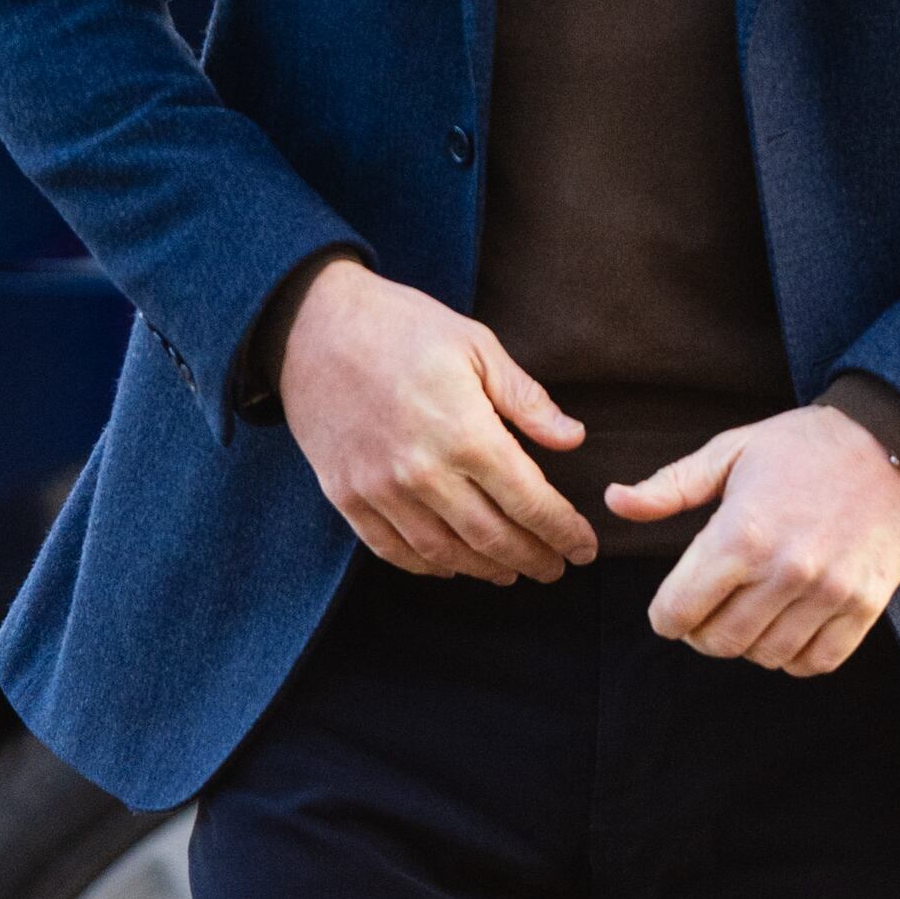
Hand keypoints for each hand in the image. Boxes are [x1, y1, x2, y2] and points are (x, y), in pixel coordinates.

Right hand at [277, 256, 596, 584]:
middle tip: (557, 570)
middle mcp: (423, 473)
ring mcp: (379, 490)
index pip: (529, 501)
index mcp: (466, 433)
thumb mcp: (478, 346)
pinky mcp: (346, 496)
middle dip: (532, 558)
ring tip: (512, 572)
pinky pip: (391, 549)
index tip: (584, 548)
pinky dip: (427, 565)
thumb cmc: (405, 328)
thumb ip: (526, 400)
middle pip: (491, 536)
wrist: (315, 327)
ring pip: (444, 552)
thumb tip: (573, 439)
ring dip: (484, 569)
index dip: (561, 530)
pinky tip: (452, 565)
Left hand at [610, 404, 899, 675]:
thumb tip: (615, 502)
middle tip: (712, 607)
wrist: (895, 440)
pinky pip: (815, 662)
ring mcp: (829, 592)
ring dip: (750, 642)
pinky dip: (795, 655)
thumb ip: (671, 486)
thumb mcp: (733, 451)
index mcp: (743, 532)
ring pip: (764, 656)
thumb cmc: (805, 445)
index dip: (666, 614)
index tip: (673, 606)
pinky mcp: (865, 605)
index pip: (677, 612)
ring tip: (754, 610)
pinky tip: (790, 624)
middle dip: (702, 631)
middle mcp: (785, 569)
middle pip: (718, 642)